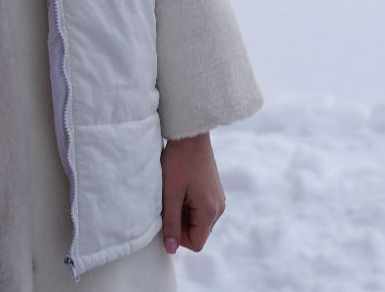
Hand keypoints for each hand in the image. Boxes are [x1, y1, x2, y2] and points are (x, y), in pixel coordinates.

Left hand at [161, 132, 224, 253]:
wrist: (190, 133)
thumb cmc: (179, 161)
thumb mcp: (171, 194)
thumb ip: (171, 223)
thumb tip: (171, 249)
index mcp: (210, 211)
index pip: (195, 243)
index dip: (177, 237)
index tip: (165, 218)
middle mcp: (219, 208)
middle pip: (197, 233)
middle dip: (179, 223)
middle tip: (166, 203)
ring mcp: (217, 199)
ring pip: (197, 220)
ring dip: (182, 213)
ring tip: (172, 193)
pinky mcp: (213, 191)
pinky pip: (199, 209)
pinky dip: (187, 204)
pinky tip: (179, 187)